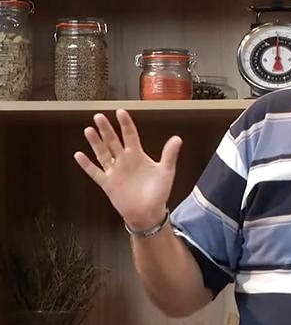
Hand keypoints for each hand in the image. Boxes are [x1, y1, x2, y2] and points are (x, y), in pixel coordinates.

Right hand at [73, 109, 182, 229]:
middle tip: (98, 116)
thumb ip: (169, 155)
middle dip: (106, 129)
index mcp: (138, 155)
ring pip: (102, 153)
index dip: (125, 124)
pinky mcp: (107, 184)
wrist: (149, 212)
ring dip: (95, 142)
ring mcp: (114, 171)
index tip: (120, 112)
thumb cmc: (159, 192)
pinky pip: (95, 172)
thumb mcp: (166, 171)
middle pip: (113, 141)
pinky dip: (87, 165)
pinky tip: (79, 155)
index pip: (130, 135)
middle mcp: (124, 160)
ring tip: (89, 130)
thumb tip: (177, 138)